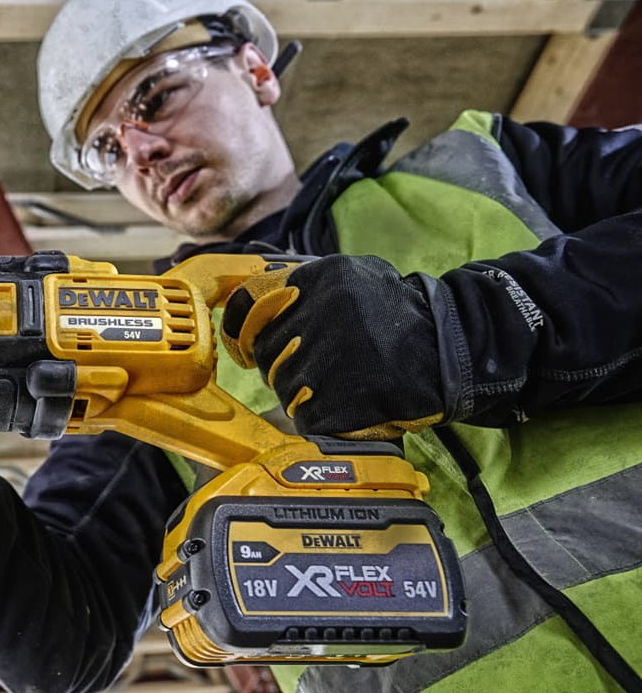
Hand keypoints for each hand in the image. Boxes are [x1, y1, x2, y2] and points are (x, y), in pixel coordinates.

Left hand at [220, 254, 447, 439]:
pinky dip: (322, 415)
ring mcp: (330, 358)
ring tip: (341, 381)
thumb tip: (249, 304)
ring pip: (283, 385)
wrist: (452, 350)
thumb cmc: (398, 316)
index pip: (249, 303)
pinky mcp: (341, 400)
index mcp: (321, 278)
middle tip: (317, 364)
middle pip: (267, 350)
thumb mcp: (355, 277)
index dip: (241, 329)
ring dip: (304, 391)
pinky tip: (348, 402)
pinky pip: (306, 414)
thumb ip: (304, 285)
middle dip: (283, 362)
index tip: (245, 345)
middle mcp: (321, 313)